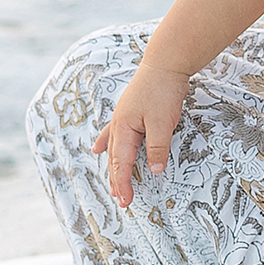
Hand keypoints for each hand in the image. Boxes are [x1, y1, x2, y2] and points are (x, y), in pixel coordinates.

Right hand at [93, 60, 189, 208]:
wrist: (165, 63)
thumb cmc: (163, 90)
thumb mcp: (163, 123)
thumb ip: (158, 147)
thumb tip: (154, 170)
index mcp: (124, 129)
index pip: (121, 163)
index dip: (123, 183)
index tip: (126, 202)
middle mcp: (119, 124)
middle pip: (115, 159)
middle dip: (117, 181)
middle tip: (122, 201)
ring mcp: (122, 117)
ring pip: (114, 148)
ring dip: (113, 167)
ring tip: (112, 184)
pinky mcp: (129, 111)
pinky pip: (113, 133)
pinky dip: (106, 143)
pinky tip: (98, 149)